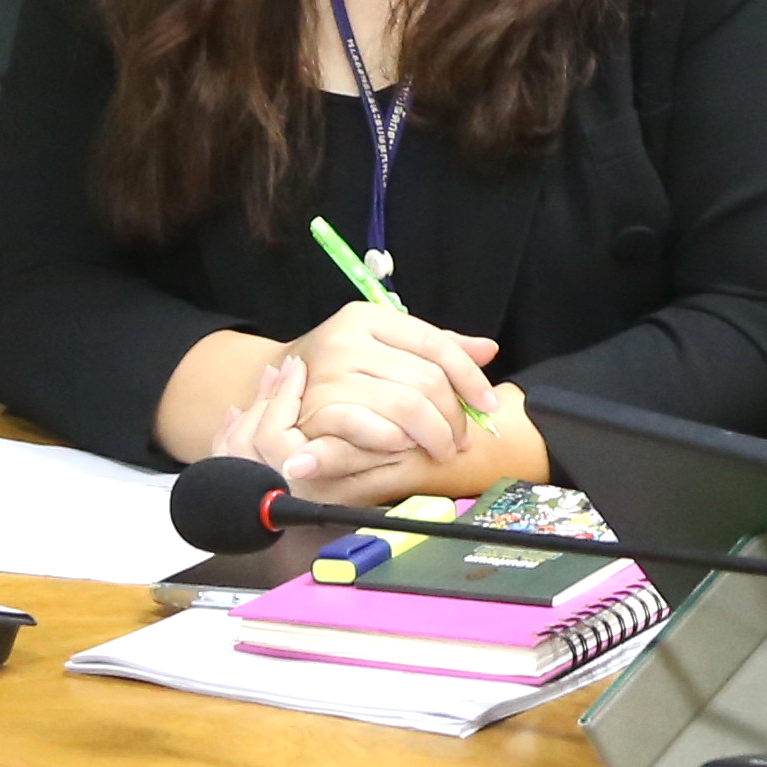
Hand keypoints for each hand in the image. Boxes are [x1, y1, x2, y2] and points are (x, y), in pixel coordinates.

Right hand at [278, 300, 503, 474]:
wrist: (276, 386)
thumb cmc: (340, 367)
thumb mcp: (383, 346)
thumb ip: (435, 348)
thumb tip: (488, 350)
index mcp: (368, 317)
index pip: (436, 345)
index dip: (470, 378)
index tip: (490, 405)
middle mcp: (349, 340)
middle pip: (426, 379)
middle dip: (454, 415)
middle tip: (464, 438)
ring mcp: (332, 374)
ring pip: (408, 406)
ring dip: (434, 435)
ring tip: (443, 449)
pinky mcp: (320, 409)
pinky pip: (378, 429)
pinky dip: (400, 443)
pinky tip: (408, 450)